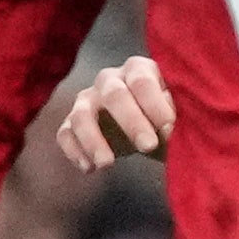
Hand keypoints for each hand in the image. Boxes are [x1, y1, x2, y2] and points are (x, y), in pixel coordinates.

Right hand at [55, 56, 172, 167]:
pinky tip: (89, 168)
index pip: (142, 80)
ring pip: (82, 115)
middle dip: (131, 121)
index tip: (168, 125)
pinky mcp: (71, 122)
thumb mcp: (173, 113)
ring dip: (93, 140)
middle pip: (114, 95)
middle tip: (148, 146)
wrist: (146, 128)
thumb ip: (171, 118)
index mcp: (138, 70)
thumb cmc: (163, 115)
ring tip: (107, 163)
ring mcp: (87, 99)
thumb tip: (165, 129)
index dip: (154, 102)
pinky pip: (65, 134)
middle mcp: (109, 79)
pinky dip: (74, 151)